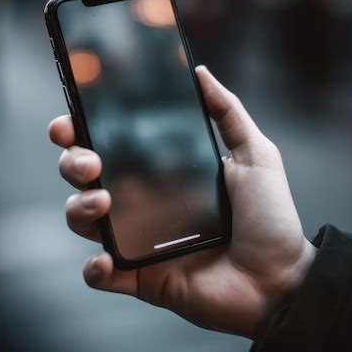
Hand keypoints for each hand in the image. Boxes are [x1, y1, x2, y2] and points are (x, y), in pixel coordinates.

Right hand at [49, 66, 315, 339]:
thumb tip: (199, 72)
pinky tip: (106, 259)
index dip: (80, 130)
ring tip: (101, 203)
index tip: (70, 121)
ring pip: (83, 220)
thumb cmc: (270, 217)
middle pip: (84, 176)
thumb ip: (228, 112)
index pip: (108, 143)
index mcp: (161, 170)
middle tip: (89, 162)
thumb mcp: (254, 154)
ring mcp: (138, 240)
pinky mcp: (140, 277)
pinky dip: (94, 268)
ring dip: (79, 208)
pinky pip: (100, 274)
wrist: (281, 279)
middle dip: (72, 163)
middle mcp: (142, 201)